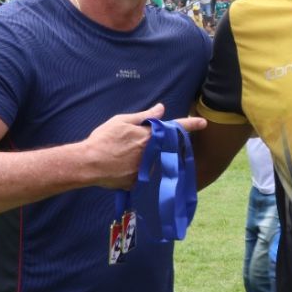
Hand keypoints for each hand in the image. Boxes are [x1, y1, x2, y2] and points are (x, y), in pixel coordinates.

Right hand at [82, 104, 206, 188]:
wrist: (88, 164)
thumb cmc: (103, 139)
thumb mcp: (121, 121)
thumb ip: (144, 116)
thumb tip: (161, 108)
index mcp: (148, 136)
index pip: (173, 128)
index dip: (189, 124)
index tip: (203, 122)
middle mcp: (151, 154)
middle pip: (161, 148)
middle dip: (152, 145)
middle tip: (129, 144)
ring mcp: (145, 170)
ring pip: (150, 162)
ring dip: (141, 158)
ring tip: (119, 154)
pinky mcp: (136, 182)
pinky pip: (138, 174)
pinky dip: (131, 170)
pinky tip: (117, 166)